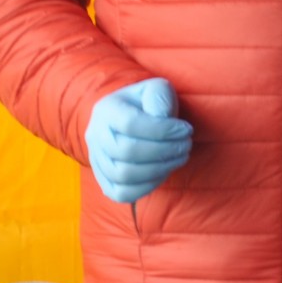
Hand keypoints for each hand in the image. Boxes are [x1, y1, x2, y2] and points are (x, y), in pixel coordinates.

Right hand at [84, 77, 192, 202]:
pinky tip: (164, 172)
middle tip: (186, 145)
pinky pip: (121, 193)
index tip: (186, 129)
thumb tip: (161, 119)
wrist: (133, 118)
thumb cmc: (148, 104)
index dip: (162, 130)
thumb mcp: (156, 89)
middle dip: (164, 150)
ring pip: (123, 175)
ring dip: (159, 169)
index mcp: (107, 109)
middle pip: (127, 151)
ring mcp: (96, 160)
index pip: (130, 124)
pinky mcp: (104, 180)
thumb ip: (159, 97)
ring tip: (179, 157)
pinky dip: (147, 186)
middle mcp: (95, 135)